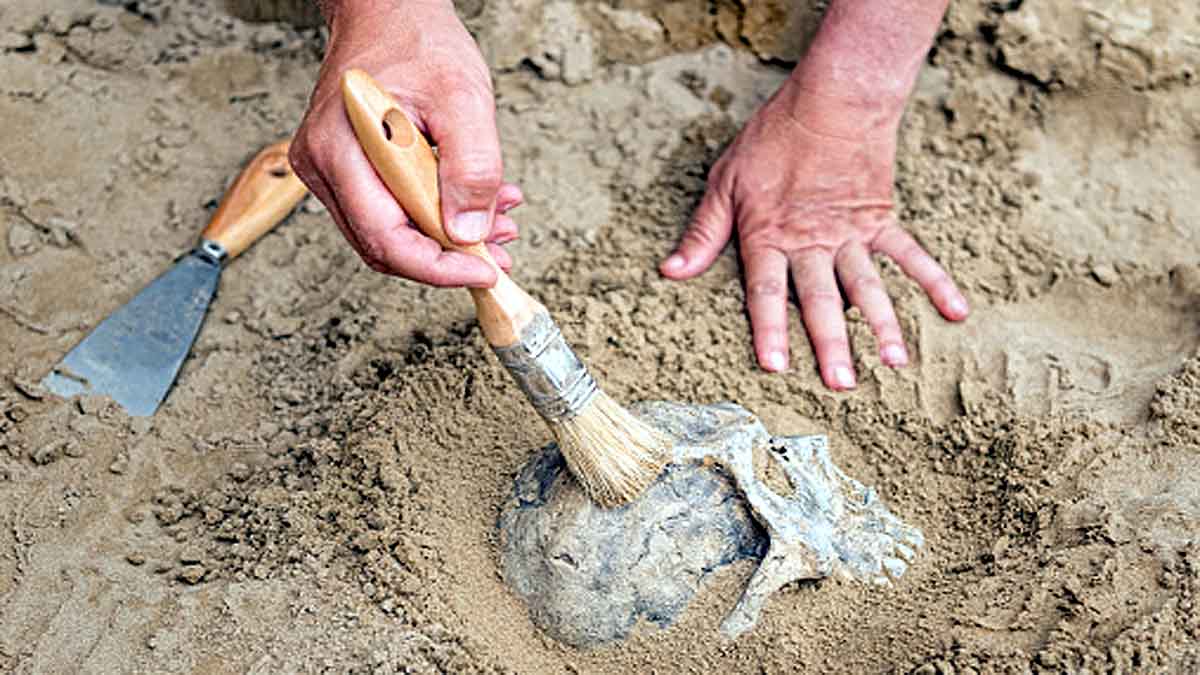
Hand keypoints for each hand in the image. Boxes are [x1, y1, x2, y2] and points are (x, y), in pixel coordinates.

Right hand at [290, 0, 518, 286]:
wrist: (390, 12)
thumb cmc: (418, 42)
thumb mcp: (464, 98)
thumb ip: (473, 167)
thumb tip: (469, 233)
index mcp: (341, 150)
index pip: (385, 239)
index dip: (437, 268)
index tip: (484, 270)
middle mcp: (324, 166)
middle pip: (385, 245)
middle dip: (447, 258)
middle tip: (497, 252)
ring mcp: (330, 170)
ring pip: (390, 233)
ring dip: (446, 239)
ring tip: (498, 223)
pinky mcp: (347, 170)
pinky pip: (390, 210)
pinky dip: (435, 215)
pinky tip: (474, 204)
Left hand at [660, 81, 968, 389]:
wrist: (832, 99)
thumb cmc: (772, 140)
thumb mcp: (725, 182)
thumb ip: (704, 232)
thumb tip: (672, 271)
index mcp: (769, 235)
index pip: (768, 290)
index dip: (769, 329)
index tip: (775, 366)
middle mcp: (812, 241)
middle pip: (823, 299)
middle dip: (831, 344)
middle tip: (841, 384)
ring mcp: (851, 233)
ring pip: (868, 286)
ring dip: (882, 325)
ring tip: (894, 363)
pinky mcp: (881, 220)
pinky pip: (911, 255)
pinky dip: (934, 282)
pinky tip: (956, 311)